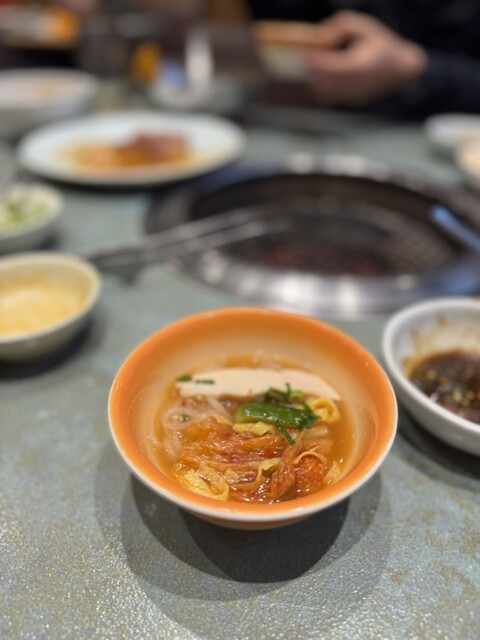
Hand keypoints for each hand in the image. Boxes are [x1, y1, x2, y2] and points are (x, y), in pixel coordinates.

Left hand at [306, 11, 427, 105]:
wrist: (401, 69)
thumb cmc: (382, 45)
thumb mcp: (364, 26)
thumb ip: (341, 25)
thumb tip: (323, 34)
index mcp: (357, 65)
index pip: (328, 68)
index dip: (313, 61)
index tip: (307, 53)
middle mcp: (353, 84)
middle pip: (320, 84)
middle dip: (311, 72)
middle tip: (310, 60)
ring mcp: (352, 96)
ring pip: (322, 94)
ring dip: (315, 82)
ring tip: (318, 69)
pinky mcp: (351, 101)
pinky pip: (331, 98)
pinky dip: (325, 89)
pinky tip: (329, 76)